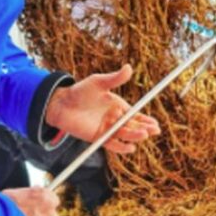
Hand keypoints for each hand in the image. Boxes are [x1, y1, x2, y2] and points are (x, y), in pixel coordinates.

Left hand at [44, 65, 160, 153]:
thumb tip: (129, 67)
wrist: (60, 104)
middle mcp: (116, 119)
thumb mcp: (98, 82)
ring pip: (125, 135)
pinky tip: (130, 147)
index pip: (137, 115)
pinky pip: (112, 145)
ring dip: (135, 136)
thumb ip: (114, 78)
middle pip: (134, 127)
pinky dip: (121, 148)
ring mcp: (108, 130)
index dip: (147, 121)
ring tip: (143, 134)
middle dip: (145, 129)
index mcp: (119, 107)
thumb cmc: (79, 91)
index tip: (156, 124)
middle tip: (153, 130)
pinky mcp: (98, 138)